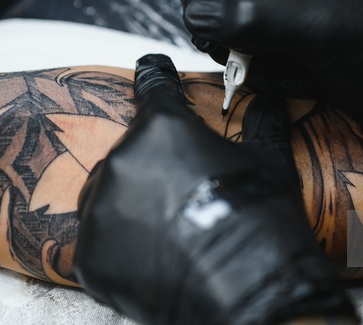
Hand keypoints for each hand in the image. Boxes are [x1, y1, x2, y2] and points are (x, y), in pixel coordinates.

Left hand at [73, 54, 355, 324]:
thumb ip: (261, 118)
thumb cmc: (262, 224)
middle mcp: (122, 159)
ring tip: (173, 228)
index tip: (151, 66)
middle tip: (188, 190)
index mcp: (163, 128)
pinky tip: (157, 255)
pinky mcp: (90, 255)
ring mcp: (100, 209)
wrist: (249, 296)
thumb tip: (272, 93)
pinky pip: (103, 238)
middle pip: (134, 148)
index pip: (152, 85)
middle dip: (157, 161)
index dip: (155, 73)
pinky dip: (123, 244)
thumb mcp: (269, 161)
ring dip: (135, 201)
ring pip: (112, 191)